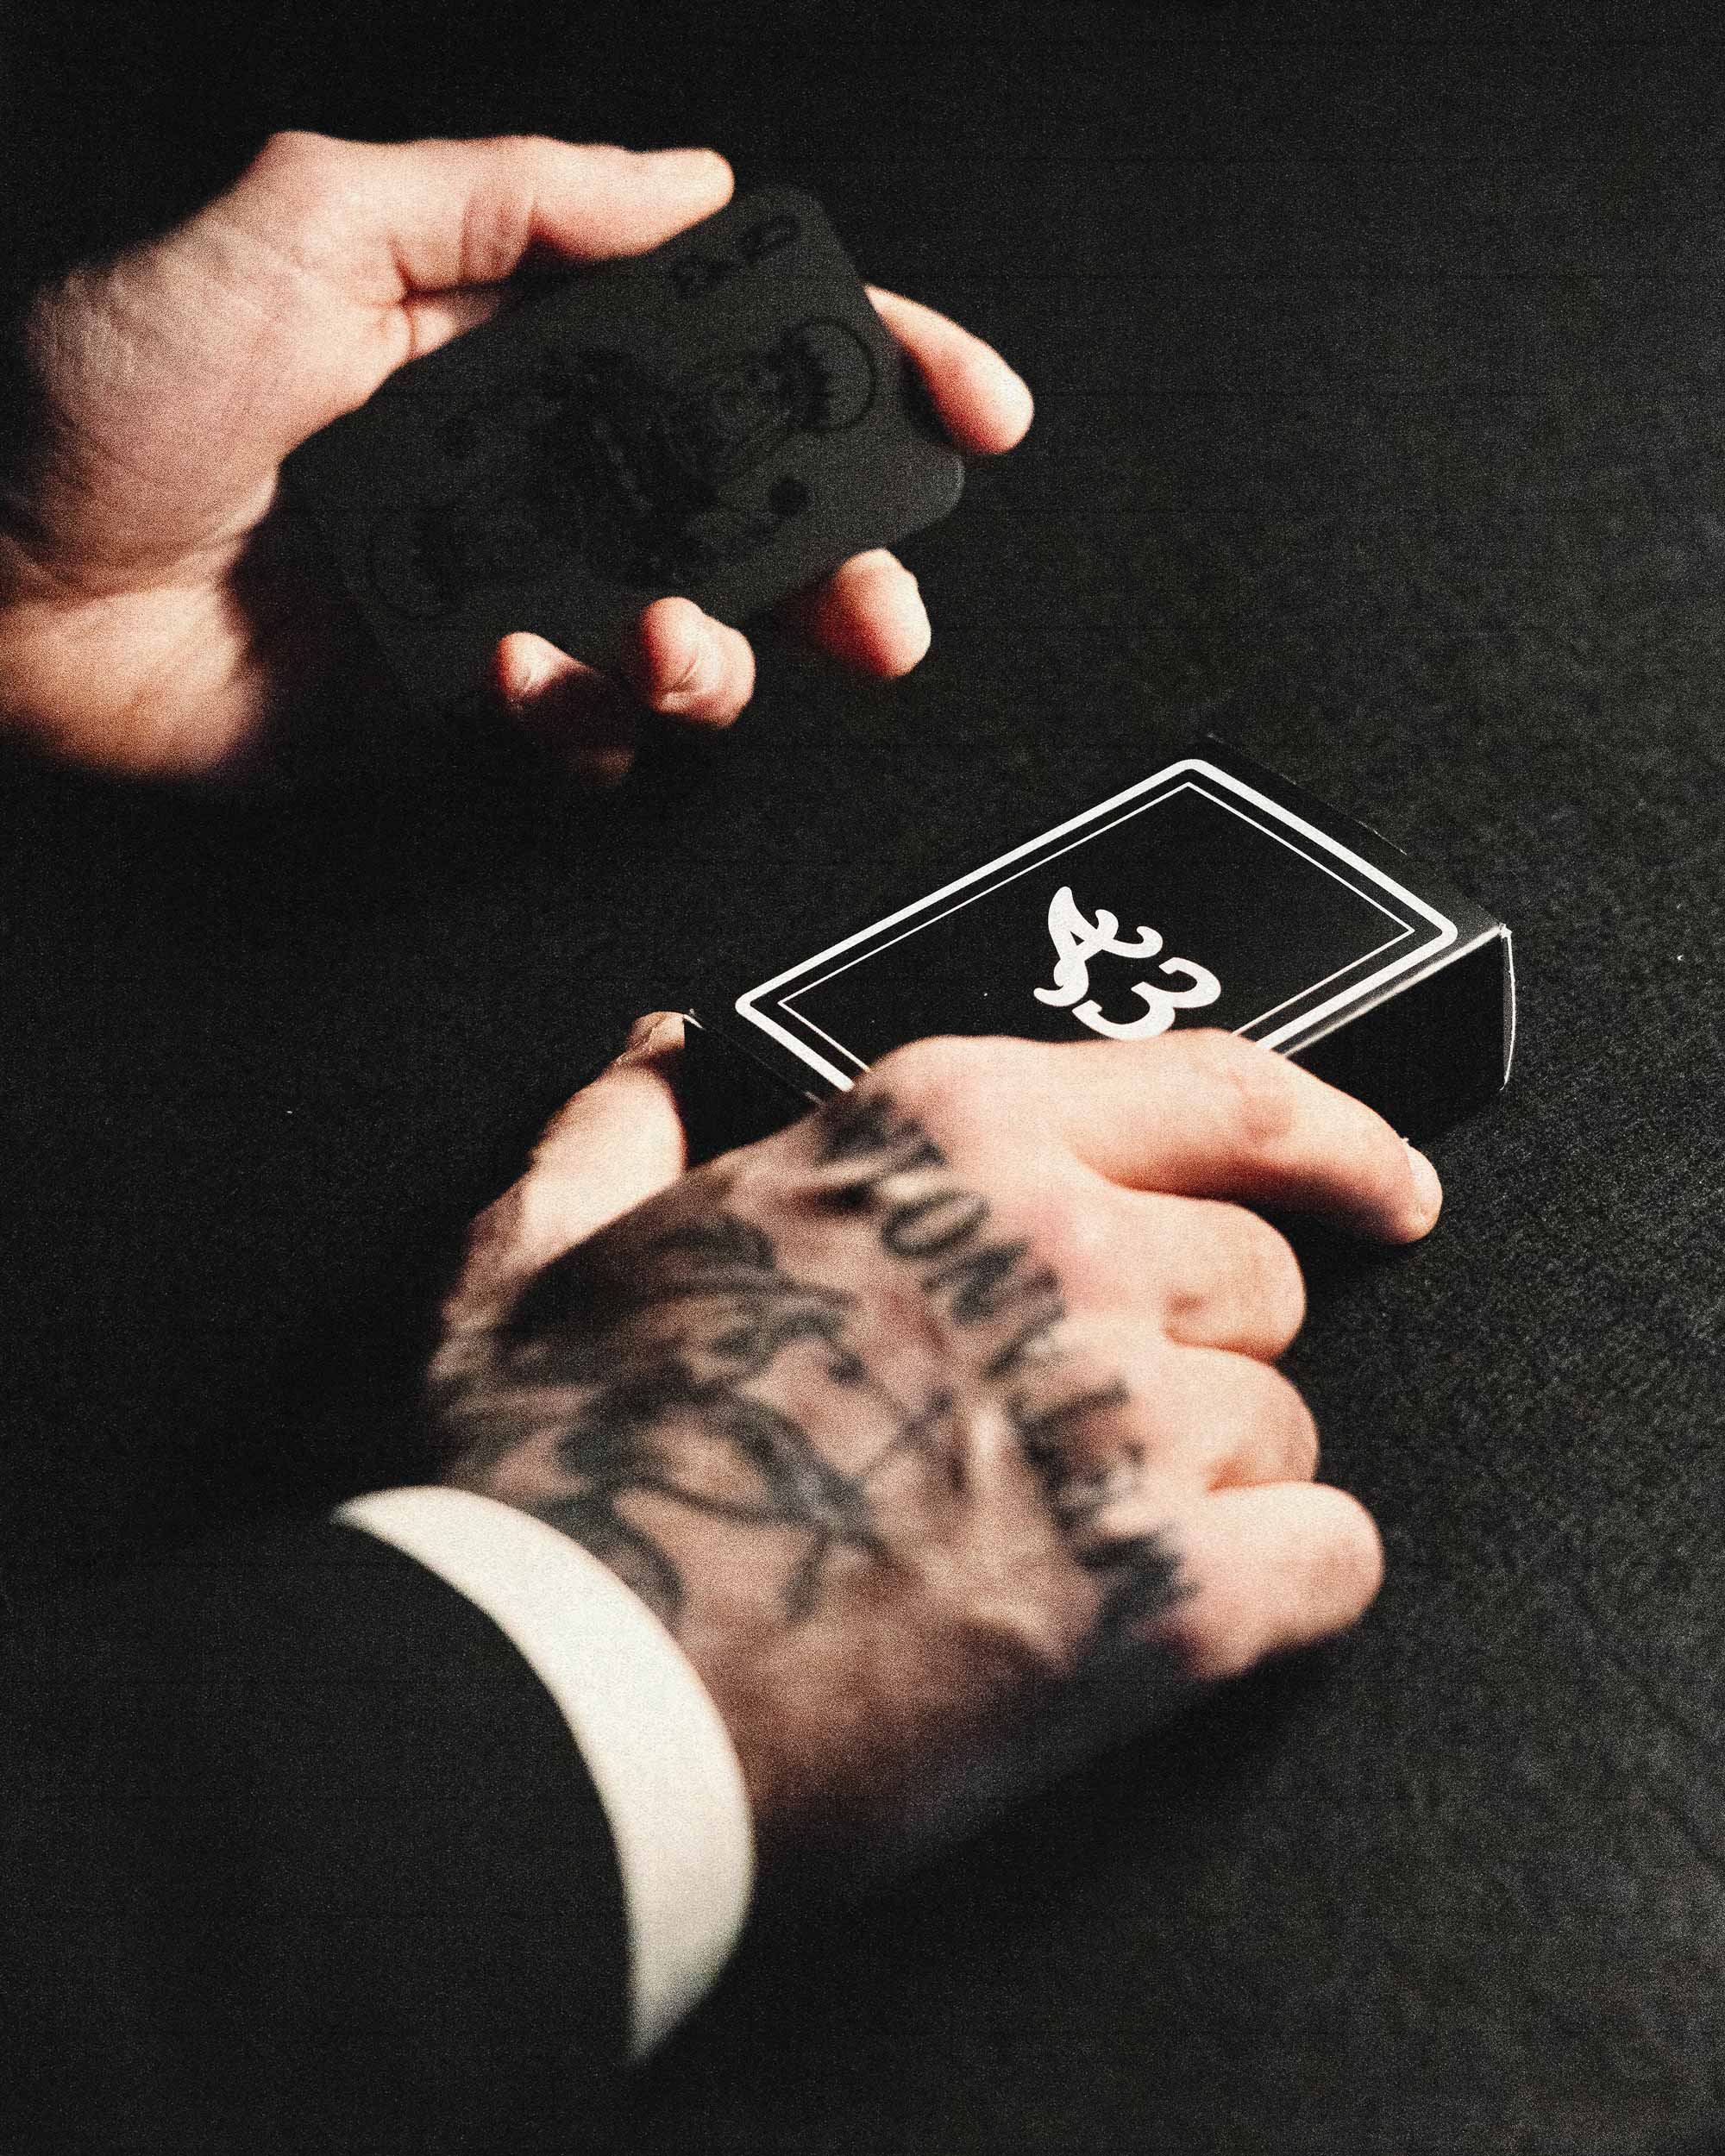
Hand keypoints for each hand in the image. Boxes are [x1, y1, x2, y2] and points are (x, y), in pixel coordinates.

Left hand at [0, 134, 1031, 779]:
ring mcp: (509, 592)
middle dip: (847, 561)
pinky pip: (594, 736)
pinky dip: (588, 724)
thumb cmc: (112, 390)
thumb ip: (514, 198)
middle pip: (752, 511)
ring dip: (722, 658)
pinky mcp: (467, 706)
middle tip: (886, 611)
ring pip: (699, 639)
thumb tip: (690, 185)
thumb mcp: (312, 219)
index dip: (866, 368)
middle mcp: (531, 465)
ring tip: (673, 645)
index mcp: (515, 332)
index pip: (733, 339)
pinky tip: (524, 687)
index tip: (965, 410)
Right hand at [428, 1021, 1441, 1878]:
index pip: (1219, 1088)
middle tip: (1084, 1431)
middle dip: (1191, 1351)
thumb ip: (618, 1135)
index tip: (1381, 1181)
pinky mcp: (1164, 1594)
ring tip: (1061, 1544)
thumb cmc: (557, 1480)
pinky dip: (1273, 1589)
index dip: (1329, 1136)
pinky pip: (1331, 1559)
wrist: (565, 1694)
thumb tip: (656, 1060)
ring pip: (1282, 1425)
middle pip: (1255, 1279)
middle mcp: (1059, 1245)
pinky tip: (1167, 1612)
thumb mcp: (537, 1259)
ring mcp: (1122, 1418)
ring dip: (1205, 1485)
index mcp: (938, 1132)